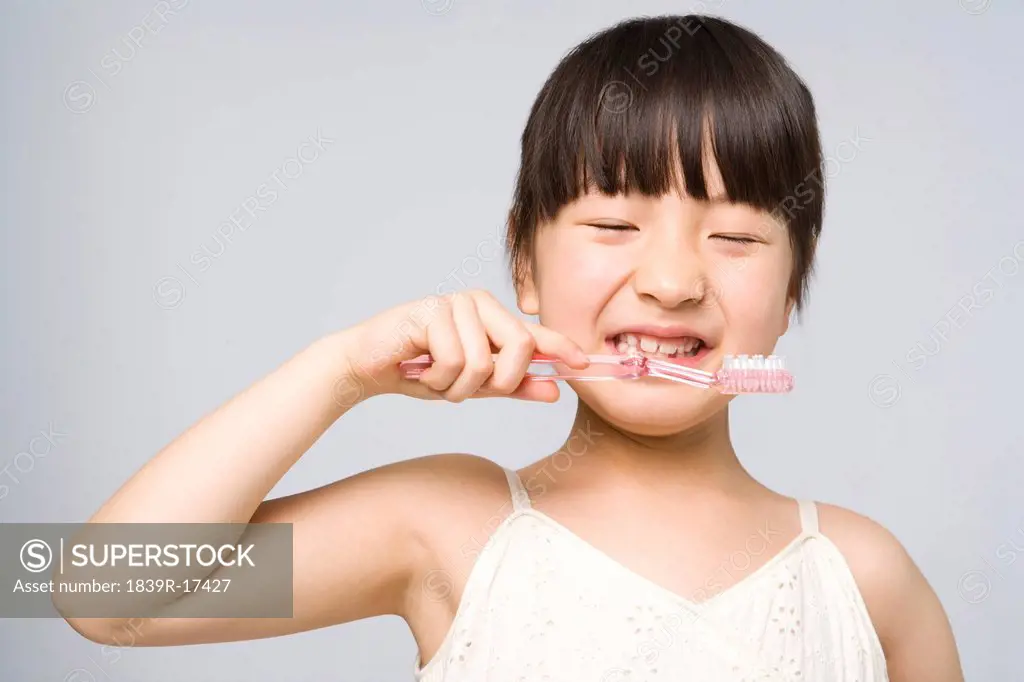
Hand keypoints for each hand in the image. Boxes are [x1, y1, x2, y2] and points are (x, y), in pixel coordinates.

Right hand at [342, 290, 589, 402]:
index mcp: (492, 317)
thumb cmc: (420, 371)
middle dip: (500, 382)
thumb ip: (512, 386)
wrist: (368, 367)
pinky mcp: (431, 311)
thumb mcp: (473, 385)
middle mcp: (478, 304)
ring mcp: (455, 304)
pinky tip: (419, 370)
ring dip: (457, 386)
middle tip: (466, 390)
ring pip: (484, 361)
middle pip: (521, 346)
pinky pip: (455, 360)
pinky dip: (437, 379)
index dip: (562, 348)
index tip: (583, 363)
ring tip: (434, 378)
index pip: (535, 333)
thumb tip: (554, 390)